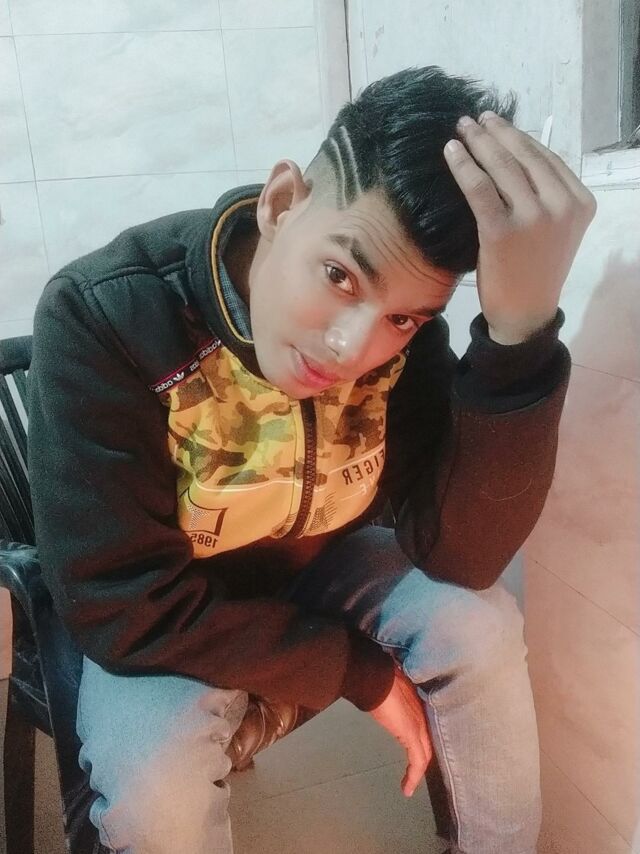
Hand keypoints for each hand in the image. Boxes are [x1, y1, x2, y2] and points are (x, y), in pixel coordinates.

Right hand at [368, 664, 432, 796]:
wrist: (375, 676)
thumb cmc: (376, 678)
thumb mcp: (385, 688)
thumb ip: (389, 695)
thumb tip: (379, 694)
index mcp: (416, 702)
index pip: (424, 726)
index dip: (421, 740)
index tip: (414, 751)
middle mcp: (421, 714)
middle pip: (427, 742)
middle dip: (422, 759)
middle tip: (414, 774)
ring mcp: (419, 724)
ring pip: (424, 753)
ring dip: (417, 772)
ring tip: (409, 785)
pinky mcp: (412, 735)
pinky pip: (417, 761)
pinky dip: (414, 776)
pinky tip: (407, 789)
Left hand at [444, 112, 596, 344]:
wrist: (525, 314)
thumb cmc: (536, 271)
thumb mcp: (555, 229)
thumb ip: (546, 196)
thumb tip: (511, 155)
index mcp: (581, 202)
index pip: (546, 158)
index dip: (519, 137)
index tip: (498, 124)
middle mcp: (562, 205)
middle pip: (524, 156)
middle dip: (496, 132)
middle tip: (475, 119)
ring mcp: (535, 217)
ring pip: (502, 166)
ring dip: (478, 142)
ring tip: (462, 129)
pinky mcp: (503, 231)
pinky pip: (479, 188)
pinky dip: (463, 166)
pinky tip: (451, 152)